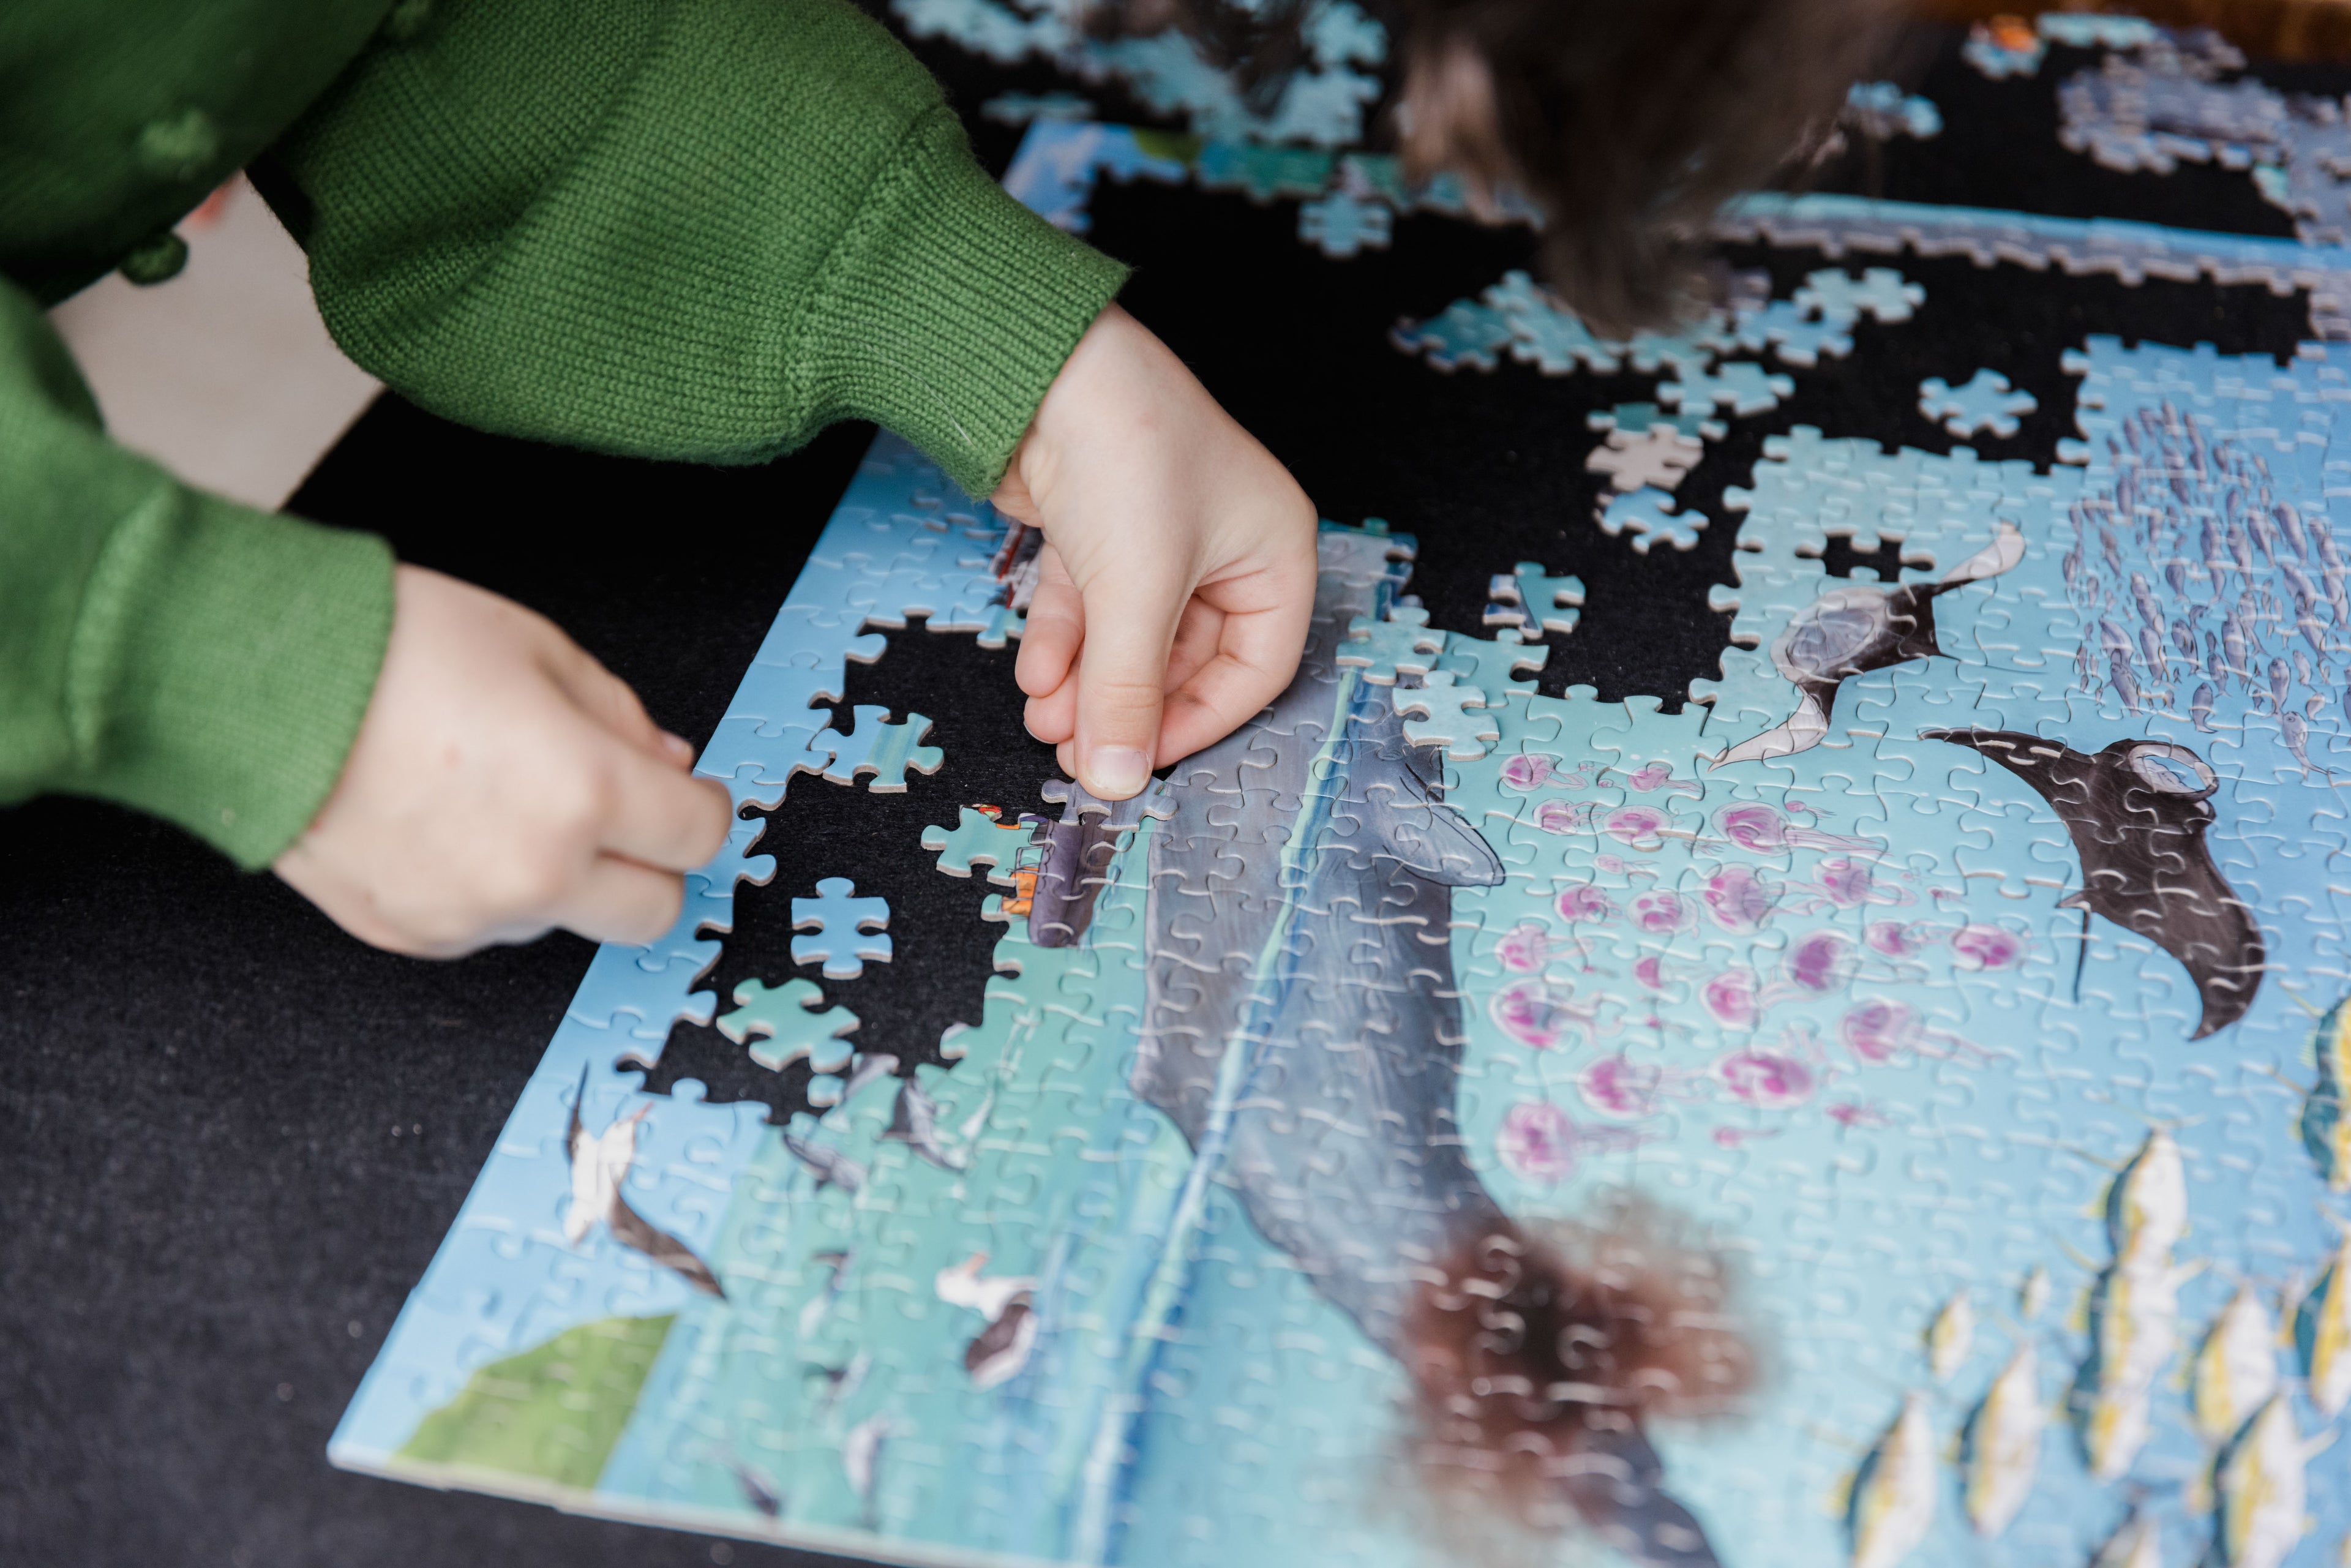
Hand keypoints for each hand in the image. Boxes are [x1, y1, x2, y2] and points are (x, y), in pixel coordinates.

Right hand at [274, 566, 732, 956]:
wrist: (254, 683)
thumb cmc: (390, 649)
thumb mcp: (540, 650)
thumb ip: (621, 716)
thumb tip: (667, 763)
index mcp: (585, 794)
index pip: (696, 838)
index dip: (699, 809)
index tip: (685, 795)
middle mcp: (536, 873)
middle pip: (650, 912)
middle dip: (648, 866)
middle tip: (617, 818)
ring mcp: (470, 915)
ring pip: (562, 920)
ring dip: (559, 877)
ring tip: (497, 799)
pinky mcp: (412, 935)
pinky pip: (485, 927)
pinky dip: (488, 890)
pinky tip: (446, 825)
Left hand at [993, 304, 1317, 798]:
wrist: (1038, 363)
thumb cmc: (1126, 449)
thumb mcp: (1136, 594)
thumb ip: (1127, 695)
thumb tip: (1116, 781)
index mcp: (1274, 549)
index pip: (1255, 668)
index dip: (1198, 721)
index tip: (1142, 758)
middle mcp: (1225, 543)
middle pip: (1184, 658)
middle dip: (1125, 705)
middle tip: (1078, 754)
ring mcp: (1159, 534)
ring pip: (1130, 635)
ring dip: (1087, 683)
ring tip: (1044, 720)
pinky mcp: (1101, 526)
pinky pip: (1091, 604)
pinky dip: (1064, 641)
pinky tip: (1034, 674)